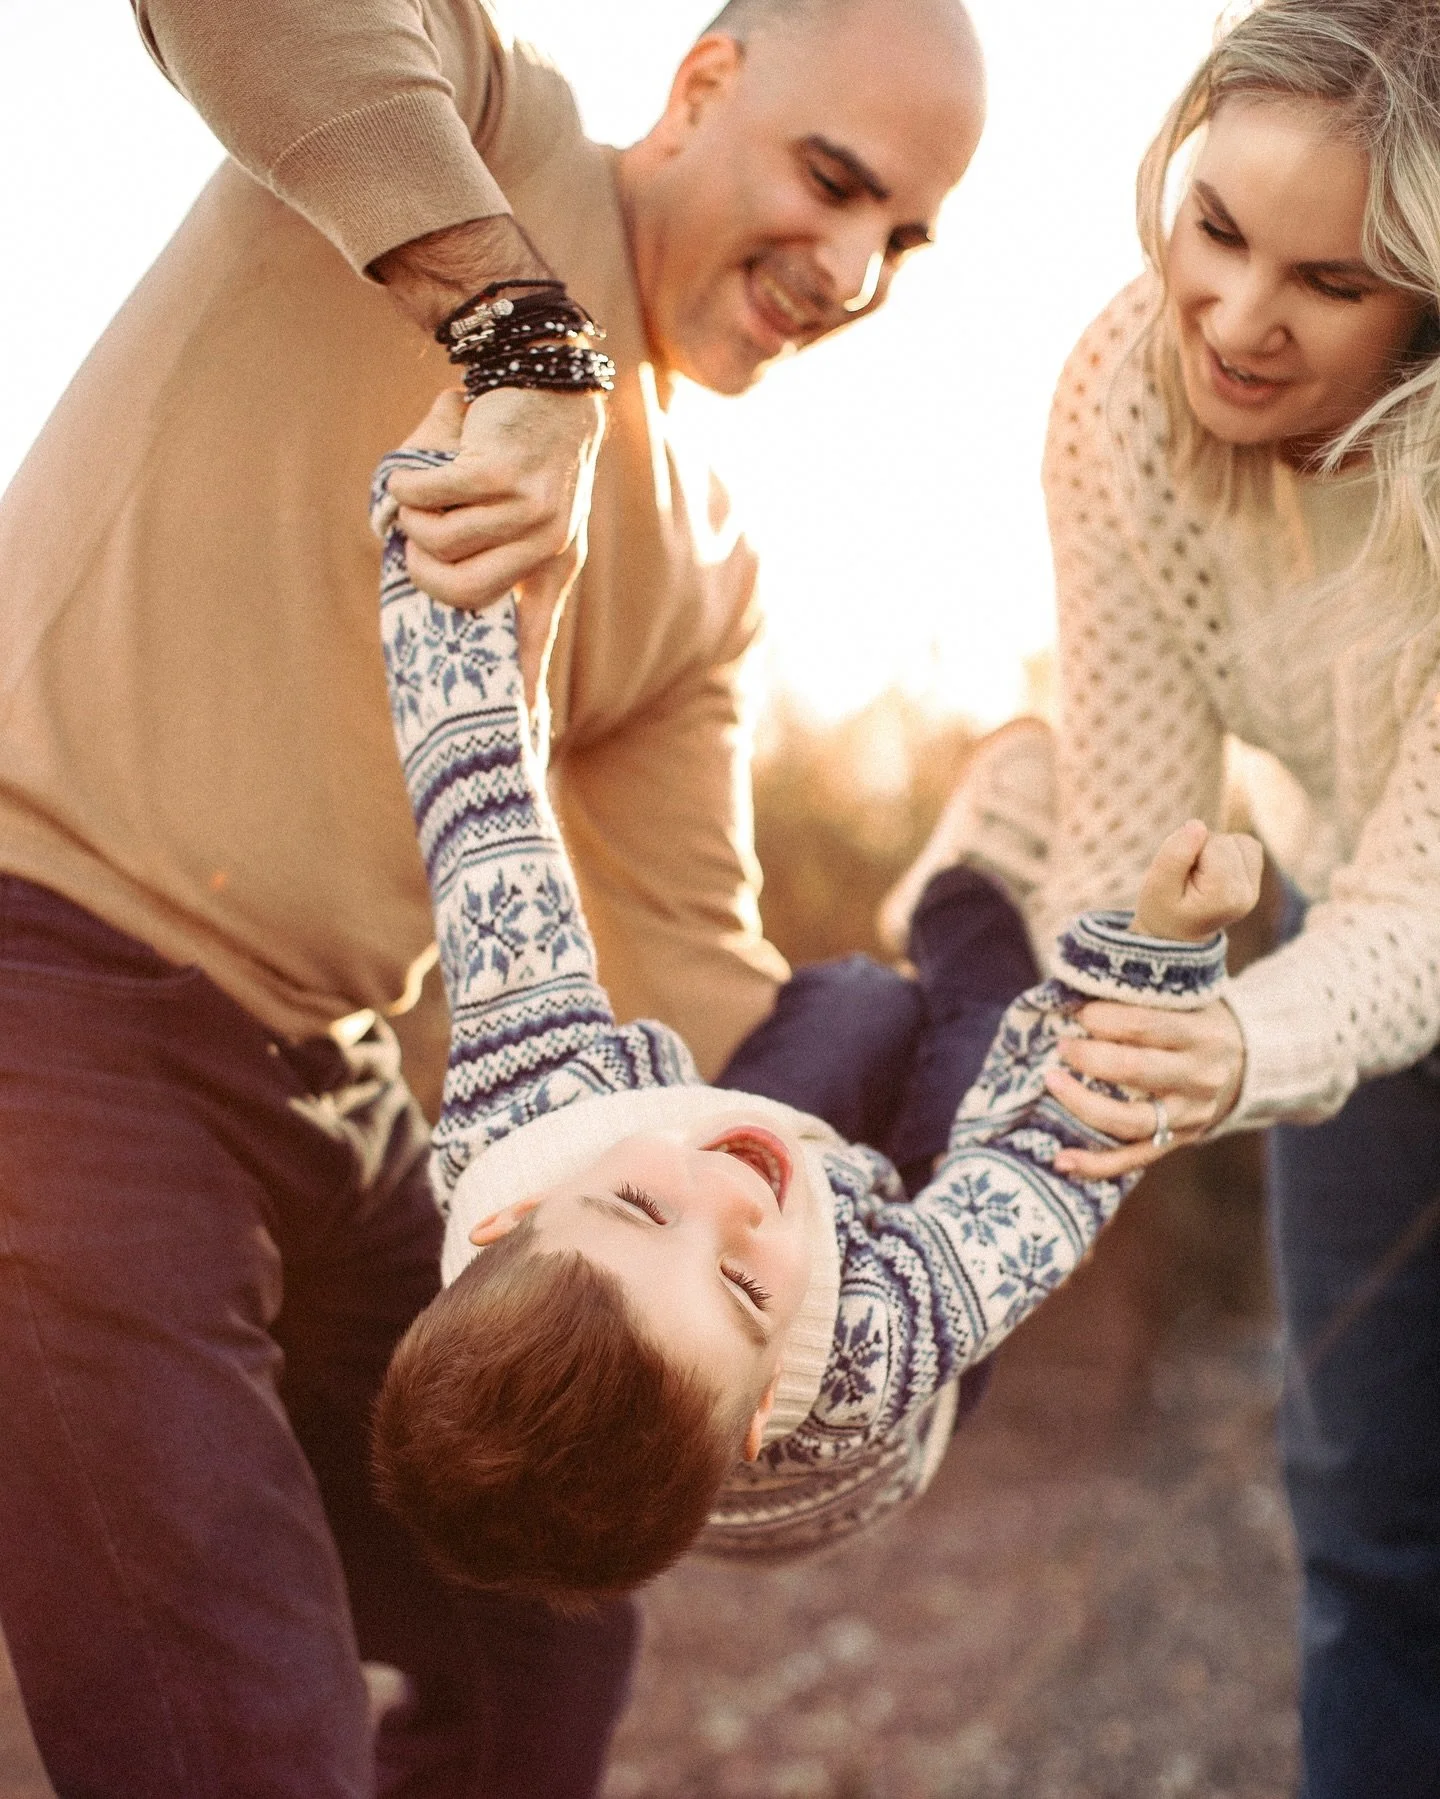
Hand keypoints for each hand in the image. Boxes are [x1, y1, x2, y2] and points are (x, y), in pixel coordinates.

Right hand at [388, 385, 605, 702]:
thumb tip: (433, 586)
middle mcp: (549, 543)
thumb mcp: (534, 513)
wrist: (552, 384)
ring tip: (417, 495)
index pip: (537, 637)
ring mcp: (528, 507)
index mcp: (556, 565)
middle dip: (420, 572)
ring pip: (440, 540)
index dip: (524, 684)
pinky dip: (408, 485)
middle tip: (409, 548)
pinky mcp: (499, 470)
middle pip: (462, 592)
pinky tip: (410, 475)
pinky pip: (430, 495)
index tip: (521, 734)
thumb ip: (500, 556)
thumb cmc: (528, 453)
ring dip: (412, 516)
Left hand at [1044, 995, 1245, 1179]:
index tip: (1077, 1011)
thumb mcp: (1184, 998)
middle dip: (1089, 1057)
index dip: (1105, 1019)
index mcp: (1203, 1035)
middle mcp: (1201, 1078)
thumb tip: (1075, 991)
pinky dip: (1095, 1165)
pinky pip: (1132, 1159)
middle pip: (1136, 1070)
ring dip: (1083, 1105)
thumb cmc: (1193, 1019)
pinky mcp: (1177, 1142)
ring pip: (1130, 1121)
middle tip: (1061, 1045)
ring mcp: (1190, 1116)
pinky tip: (1062, 1160)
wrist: (1243, 1062)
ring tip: (1051, 1082)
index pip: (1147, 1025)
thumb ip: (1142, 995)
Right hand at [1132, 819, 1262, 940]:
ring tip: (1198, 874)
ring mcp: (1254, 888)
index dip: (1189, 848)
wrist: (1175, 934)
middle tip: (1186, 877)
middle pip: (1225, 841)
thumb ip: (1174, 855)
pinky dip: (1228, 850)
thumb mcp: (1156, 886)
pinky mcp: (1254, 880)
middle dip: (1201, 849)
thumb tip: (1198, 825)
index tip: (1179, 876)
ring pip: (1238, 840)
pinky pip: (1246, 845)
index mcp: (1225, 896)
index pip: (1213, 843)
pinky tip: (1213, 869)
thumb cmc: (1162, 910)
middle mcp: (1247, 893)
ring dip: (1214, 849)